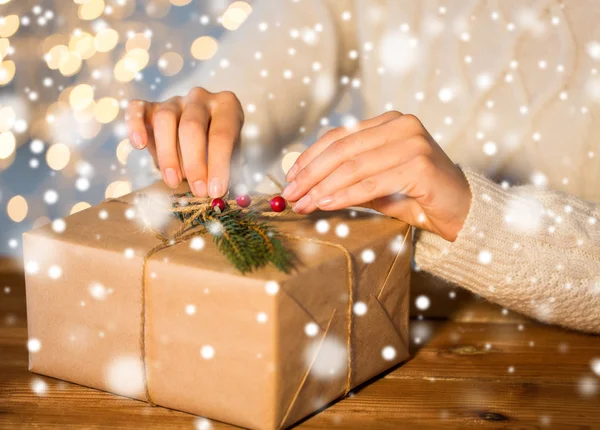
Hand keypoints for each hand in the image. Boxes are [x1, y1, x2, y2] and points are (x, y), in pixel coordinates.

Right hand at [125, 88, 243, 196]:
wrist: (203, 137)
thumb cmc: (221, 150)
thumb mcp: (231, 157)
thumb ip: (225, 170)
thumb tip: (216, 192)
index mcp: (226, 105)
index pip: (222, 134)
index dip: (218, 164)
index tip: (216, 191)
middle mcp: (200, 98)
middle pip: (191, 126)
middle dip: (194, 163)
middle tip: (198, 191)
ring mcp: (174, 100)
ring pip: (165, 120)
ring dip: (168, 155)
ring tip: (173, 181)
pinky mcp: (150, 107)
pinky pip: (137, 109)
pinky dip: (135, 125)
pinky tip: (139, 145)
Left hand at [281, 111, 470, 241]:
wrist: (461, 211)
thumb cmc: (416, 196)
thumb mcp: (376, 182)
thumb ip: (347, 176)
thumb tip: (305, 182)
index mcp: (389, 122)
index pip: (339, 136)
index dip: (310, 156)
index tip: (290, 177)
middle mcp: (401, 126)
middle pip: (342, 149)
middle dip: (310, 174)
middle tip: (290, 194)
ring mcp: (412, 143)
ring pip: (353, 166)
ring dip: (322, 187)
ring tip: (303, 204)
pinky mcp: (419, 166)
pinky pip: (371, 183)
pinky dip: (344, 195)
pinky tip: (325, 204)